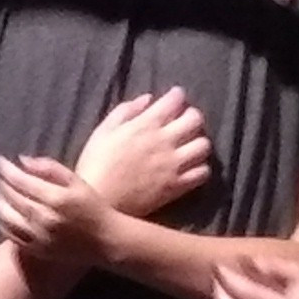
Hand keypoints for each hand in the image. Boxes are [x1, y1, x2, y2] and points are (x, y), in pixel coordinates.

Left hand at [0, 154, 115, 264]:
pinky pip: (11, 236)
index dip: (6, 169)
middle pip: (12, 198)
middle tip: (1, 175)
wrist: (106, 241)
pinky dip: (3, 223)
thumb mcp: (77, 182)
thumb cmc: (93, 207)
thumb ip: (50, 168)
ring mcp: (39, 237)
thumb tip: (22, 160)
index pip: (21, 181)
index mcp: (56, 199)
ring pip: (7, 218)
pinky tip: (4, 214)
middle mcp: (45, 219)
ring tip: (0, 192)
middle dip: (2, 183)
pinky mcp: (37, 250)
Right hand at [71, 86, 210, 220]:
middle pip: (196, 120)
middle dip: (192, 116)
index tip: (175, 97)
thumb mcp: (103, 131)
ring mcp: (173, 165)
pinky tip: (190, 167)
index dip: (177, 95)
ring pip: (204, 146)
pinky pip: (202, 173)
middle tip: (184, 120)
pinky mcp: (177, 186)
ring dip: (199, 141)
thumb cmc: (95, 164)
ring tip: (189, 145)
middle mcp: (165, 141)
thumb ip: (125, 111)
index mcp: (146, 124)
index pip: (175, 100)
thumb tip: (149, 99)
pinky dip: (200, 168)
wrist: (99, 202)